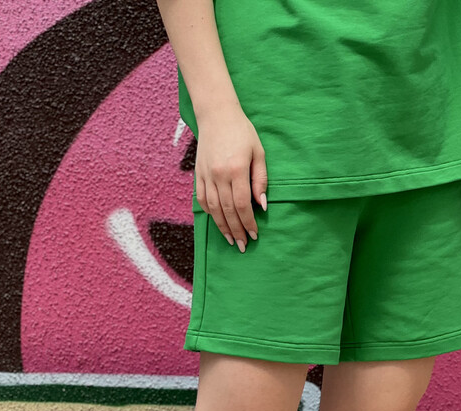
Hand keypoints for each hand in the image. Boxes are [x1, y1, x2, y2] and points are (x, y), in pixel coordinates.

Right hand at [194, 105, 267, 250]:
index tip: (254, 235)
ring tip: (230, 240)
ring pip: (214, 209)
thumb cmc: (242, 132)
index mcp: (236, 169)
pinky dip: (210, 213)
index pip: (242, 204)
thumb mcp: (258, 152)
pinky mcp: (198, 174)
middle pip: (227, 211)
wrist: (216, 115)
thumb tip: (262, 205)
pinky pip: (202, 199)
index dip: (248, 222)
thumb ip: (260, 179)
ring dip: (222, 227)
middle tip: (242, 245)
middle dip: (236, 230)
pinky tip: (217, 222)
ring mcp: (206, 175)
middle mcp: (219, 175)